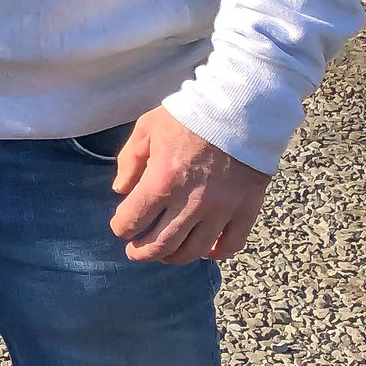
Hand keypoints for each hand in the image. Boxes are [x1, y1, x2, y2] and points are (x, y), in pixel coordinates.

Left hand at [109, 106, 271, 262]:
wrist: (239, 108)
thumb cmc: (189, 115)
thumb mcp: (148, 128)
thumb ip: (130, 161)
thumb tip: (120, 190)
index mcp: (162, 180)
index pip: (132, 220)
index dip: (121, 227)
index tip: (120, 227)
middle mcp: (191, 201)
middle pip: (161, 244)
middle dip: (142, 252)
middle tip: (135, 251)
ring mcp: (221, 209)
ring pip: (193, 250)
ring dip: (174, 257)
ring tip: (164, 254)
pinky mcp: (246, 209)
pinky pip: (231, 244)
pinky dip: (217, 253)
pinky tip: (206, 251)